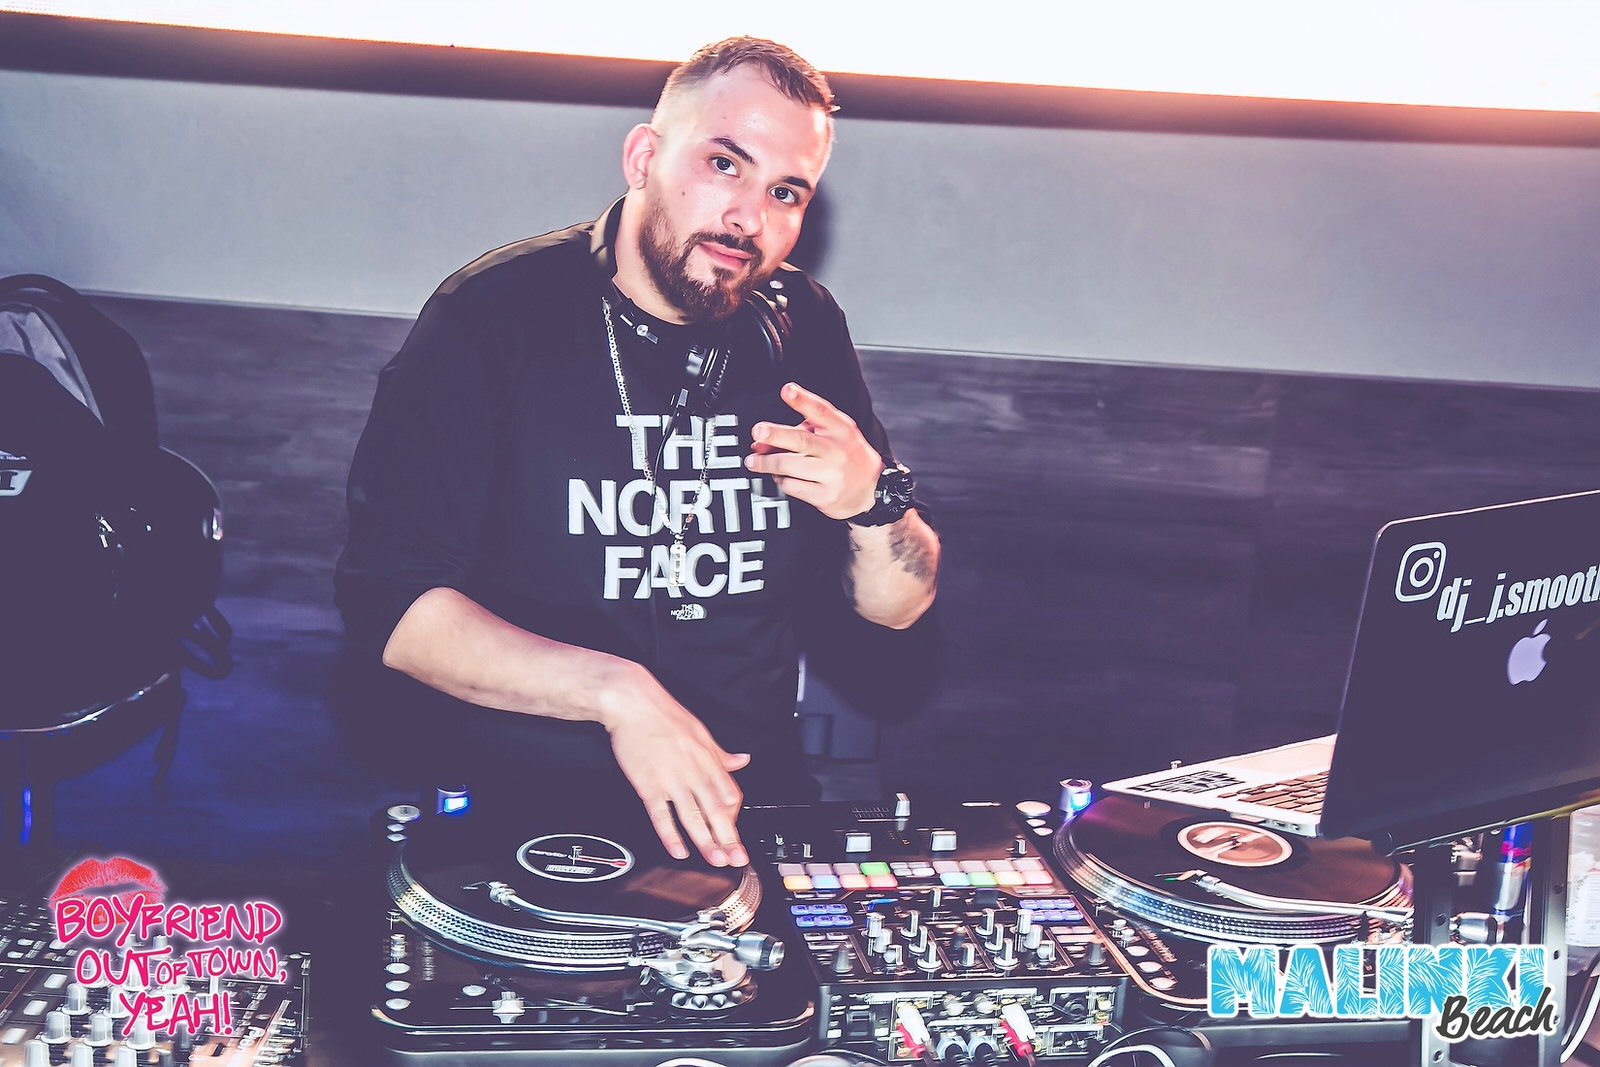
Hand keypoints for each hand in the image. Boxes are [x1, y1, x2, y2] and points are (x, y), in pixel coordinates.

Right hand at [600, 665, 750, 866]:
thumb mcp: (700, 730)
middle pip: (716, 810)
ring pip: (693, 816)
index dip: (734, 817)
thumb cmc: (663, 714)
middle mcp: (693, 770)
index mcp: (708, 758)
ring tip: (715, 860)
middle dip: (728, 838)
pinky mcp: (648, 784)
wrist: (632, 702)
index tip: (734, 832)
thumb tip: (742, 761)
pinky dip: (670, 835)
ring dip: (706, 842)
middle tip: (736, 859)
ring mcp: (671, 779)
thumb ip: (721, 753)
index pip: (730, 794)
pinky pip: (661, 814)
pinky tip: (678, 850)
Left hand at [744, 382, 882, 520]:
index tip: (787, 390)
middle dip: (776, 435)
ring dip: (766, 463)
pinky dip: (781, 480)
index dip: (803, 400)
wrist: (872, 490)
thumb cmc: (847, 456)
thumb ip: (802, 430)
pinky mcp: (825, 496)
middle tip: (758, 431)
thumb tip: (762, 440)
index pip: (821, 411)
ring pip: (790, 466)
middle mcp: (837, 451)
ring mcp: (832, 475)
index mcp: (841, 430)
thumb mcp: (835, 435)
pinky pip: (793, 486)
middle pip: (802, 440)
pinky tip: (781, 476)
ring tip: (753, 461)